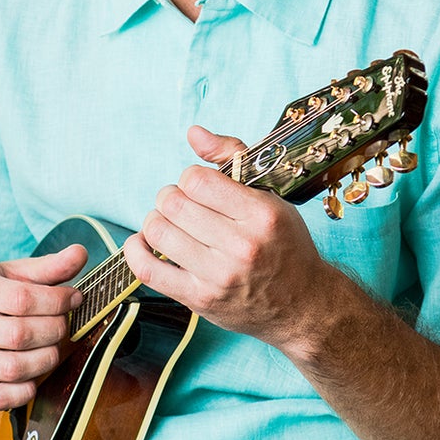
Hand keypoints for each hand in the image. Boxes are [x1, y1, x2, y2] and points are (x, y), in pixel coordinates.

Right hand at [0, 245, 85, 408]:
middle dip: (53, 331)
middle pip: (19, 335)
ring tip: (51, 347)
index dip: (56, 301)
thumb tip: (80, 253)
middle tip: (62, 325)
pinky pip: (0, 397)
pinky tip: (34, 374)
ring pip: (12, 368)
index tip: (74, 299)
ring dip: (45, 360)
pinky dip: (25, 390)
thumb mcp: (15, 273)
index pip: (21, 299)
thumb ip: (49, 266)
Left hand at [123, 125, 332, 351]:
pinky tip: (144, 243)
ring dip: (155, 221)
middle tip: (181, 204)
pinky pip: (149, 271)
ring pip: (158, 233)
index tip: (198, 187)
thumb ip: (233, 157)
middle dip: (170, 197)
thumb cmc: (286, 245)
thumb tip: (193, 133)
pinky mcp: (201, 300)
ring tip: (169, 223)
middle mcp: (241, 246)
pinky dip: (136, 251)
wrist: (303, 306)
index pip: (196, 180)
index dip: (190, 178)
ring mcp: (218, 276)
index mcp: (261, 214)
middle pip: (173, 205)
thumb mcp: (271, 196)